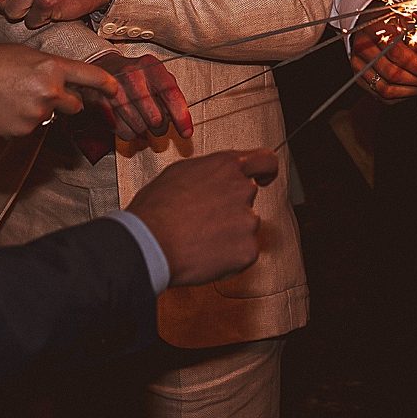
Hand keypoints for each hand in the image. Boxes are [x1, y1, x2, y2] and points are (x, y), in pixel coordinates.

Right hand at [0, 44, 117, 136]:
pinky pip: (31, 128)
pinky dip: (21, 121)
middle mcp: (50, 92)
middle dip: (66, 102)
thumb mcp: (25, 55)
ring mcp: (37, 114)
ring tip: (11, 97)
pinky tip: (3, 109)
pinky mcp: (23, 131)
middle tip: (40, 93)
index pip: (90, 77)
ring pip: (49, 116)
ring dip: (38, 110)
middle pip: (75, 105)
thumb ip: (48, 69)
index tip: (116, 91)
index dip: (107, 85)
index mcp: (52, 67)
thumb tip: (62, 83)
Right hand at [90, 51, 193, 142]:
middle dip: (160, 126)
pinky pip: (124, 133)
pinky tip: (128, 121)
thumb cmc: (136, 75)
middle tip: (158, 123)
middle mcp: (132, 76)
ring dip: (144, 130)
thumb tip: (181, 120)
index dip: (181, 117)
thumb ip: (171, 94)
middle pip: (155, 118)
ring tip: (141, 118)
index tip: (186, 132)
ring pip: (140, 128)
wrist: (103, 67)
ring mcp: (114, 91)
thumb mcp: (156, 75)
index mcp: (150, 66)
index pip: (171, 94)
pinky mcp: (100, 105)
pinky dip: (131, 133)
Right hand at [125, 149, 278, 286]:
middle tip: (207, 220)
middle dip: (232, 208)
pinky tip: (205, 254)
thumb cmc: (155, 209)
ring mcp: (248, 221)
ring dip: (230, 233)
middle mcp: (243, 189)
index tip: (265, 177)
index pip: (265, 161)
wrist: (149, 243)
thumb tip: (215, 176)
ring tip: (200, 239)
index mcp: (226, 167)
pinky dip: (229, 257)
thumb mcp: (180, 172)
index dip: (267, 170)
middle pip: (249, 198)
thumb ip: (209, 172)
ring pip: (246, 227)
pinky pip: (244, 253)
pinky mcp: (248, 250)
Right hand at [347, 0, 416, 101]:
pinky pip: (381, 96)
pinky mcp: (359, 78)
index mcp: (374, 30)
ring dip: (409, 91)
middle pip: (392, 74)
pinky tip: (409, 88)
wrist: (368, 25)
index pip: (398, 53)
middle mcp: (362, 48)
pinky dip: (399, 96)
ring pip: (386, 89)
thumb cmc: (390, 23)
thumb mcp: (407, 23)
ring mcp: (358, 65)